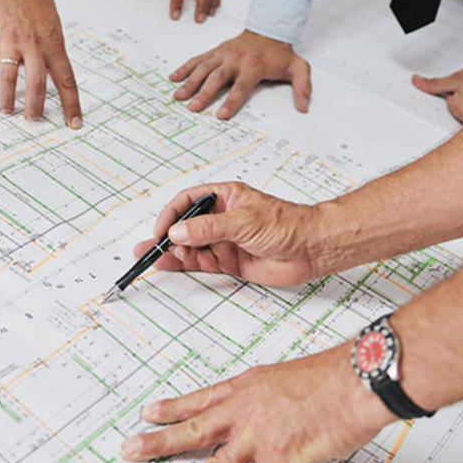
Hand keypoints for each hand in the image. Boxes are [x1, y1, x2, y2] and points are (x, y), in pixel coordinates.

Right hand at [0, 0, 82, 127]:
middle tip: (33, 119)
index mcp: (53, 43)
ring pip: (10, 80)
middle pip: (37, 85)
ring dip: (8, 100)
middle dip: (36, 107)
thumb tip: (50, 76)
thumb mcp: (53, 25)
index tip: (74, 124)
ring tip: (7, 111)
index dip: (71, 105)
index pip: (66, 80)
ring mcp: (10, 43)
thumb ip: (51, 52)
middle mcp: (33, 46)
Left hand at [120, 346, 392, 462]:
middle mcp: (245, 410)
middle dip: (158, 442)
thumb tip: (274, 407)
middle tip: (129, 450)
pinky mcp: (282, 457)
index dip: (173, 407)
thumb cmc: (334, 374)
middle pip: (192, 430)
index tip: (149, 412)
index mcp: (248, 387)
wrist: (358, 378)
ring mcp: (260, 435)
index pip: (201, 398)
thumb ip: (274, 395)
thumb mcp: (290, 376)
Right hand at [133, 181, 326, 286]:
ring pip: (190, 246)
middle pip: (185, 226)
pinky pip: (201, 262)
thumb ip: (208, 228)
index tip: (161, 230)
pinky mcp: (229, 260)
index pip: (188, 201)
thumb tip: (179, 232)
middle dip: (167, 237)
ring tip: (158, 259)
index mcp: (224, 197)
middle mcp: (221, 218)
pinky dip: (185, 264)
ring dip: (174, 253)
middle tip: (151, 249)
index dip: (171, 214)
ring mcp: (224, 240)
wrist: (311, 249)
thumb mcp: (243, 221)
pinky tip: (171, 264)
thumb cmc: (287, 224)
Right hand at [171, 30, 311, 118]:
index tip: (220, 115)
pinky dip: (184, 67)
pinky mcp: (215, 51)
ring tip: (178, 96)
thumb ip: (302, 87)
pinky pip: (197, 59)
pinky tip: (173, 77)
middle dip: (204, 93)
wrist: (269, 28)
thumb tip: (304, 108)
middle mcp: (235, 59)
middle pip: (217, 78)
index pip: (240, 87)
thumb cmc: (280, 53)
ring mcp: (223, 54)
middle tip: (192, 107)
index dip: (231, 102)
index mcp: (253, 66)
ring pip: (203, 68)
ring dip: (189, 82)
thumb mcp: (298, 67)